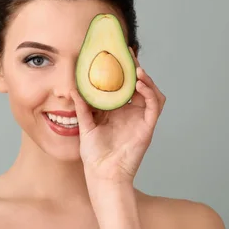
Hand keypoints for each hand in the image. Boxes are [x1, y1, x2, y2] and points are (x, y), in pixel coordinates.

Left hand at [71, 47, 165, 183]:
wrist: (102, 175)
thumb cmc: (94, 155)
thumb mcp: (85, 126)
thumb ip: (82, 108)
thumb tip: (74, 89)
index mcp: (117, 111)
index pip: (122, 86)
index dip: (121, 71)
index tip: (115, 54)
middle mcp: (131, 113)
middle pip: (138, 86)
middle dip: (135, 68)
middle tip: (128, 53)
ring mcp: (140, 120)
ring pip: (151, 93)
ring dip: (146, 79)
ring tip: (136, 69)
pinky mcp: (147, 127)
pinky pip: (154, 106)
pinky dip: (150, 92)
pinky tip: (140, 84)